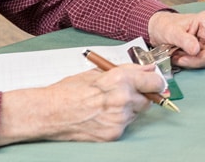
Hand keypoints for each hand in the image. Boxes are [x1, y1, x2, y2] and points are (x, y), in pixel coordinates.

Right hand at [0, 63, 163, 144]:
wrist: (49, 112)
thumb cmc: (70, 90)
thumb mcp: (99, 72)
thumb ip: (128, 70)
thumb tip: (148, 70)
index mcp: (120, 79)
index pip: (154, 82)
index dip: (154, 82)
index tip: (153, 83)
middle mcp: (123, 99)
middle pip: (148, 99)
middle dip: (141, 95)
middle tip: (125, 93)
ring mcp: (119, 119)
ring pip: (136, 112)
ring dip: (129, 108)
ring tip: (108, 104)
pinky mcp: (113, 133)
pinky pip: (125, 125)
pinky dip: (119, 120)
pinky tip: (102, 115)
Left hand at [148, 10, 204, 68]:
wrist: (157, 30)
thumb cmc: (165, 25)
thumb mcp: (172, 31)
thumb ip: (184, 40)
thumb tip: (196, 50)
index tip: (204, 49)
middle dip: (196, 59)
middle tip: (180, 58)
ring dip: (190, 62)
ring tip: (176, 56)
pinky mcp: (202, 52)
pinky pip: (200, 63)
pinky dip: (188, 63)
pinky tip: (178, 57)